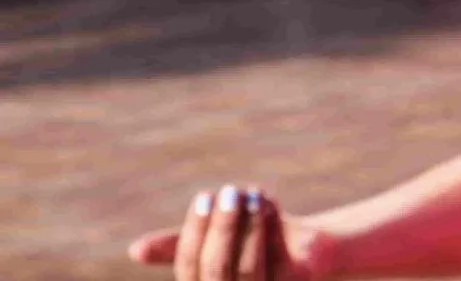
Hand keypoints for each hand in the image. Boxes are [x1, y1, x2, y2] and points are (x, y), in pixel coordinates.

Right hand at [128, 186, 331, 280]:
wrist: (322, 251)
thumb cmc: (263, 245)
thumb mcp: (223, 240)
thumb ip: (183, 246)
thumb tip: (136, 250)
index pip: (190, 269)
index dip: (193, 234)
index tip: (206, 197)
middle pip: (216, 271)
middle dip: (221, 229)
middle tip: (230, 192)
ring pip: (249, 271)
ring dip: (249, 228)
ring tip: (254, 194)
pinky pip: (286, 265)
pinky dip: (275, 231)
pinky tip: (271, 205)